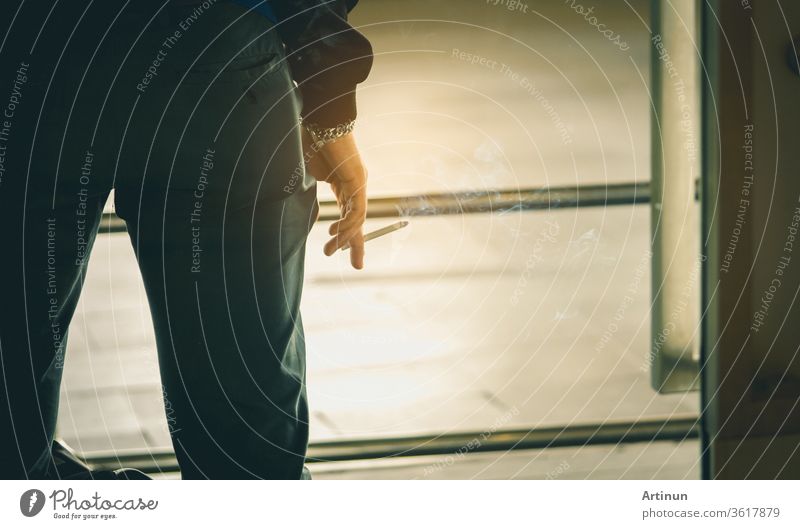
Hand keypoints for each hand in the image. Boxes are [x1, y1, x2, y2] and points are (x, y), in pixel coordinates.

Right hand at [302, 128, 367, 268]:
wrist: (320, 120)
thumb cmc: (310, 140)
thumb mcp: (305, 172)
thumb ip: (304, 190)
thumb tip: (289, 205)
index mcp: (343, 184)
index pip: (348, 215)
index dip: (346, 235)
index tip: (338, 252)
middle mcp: (355, 185)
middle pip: (358, 221)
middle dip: (356, 245)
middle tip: (357, 266)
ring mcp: (359, 183)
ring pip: (357, 219)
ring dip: (344, 237)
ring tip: (330, 250)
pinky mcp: (359, 180)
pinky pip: (356, 210)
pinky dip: (347, 224)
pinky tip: (335, 234)